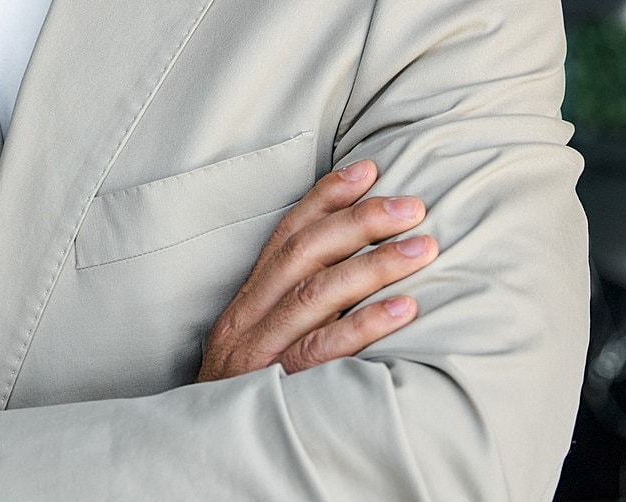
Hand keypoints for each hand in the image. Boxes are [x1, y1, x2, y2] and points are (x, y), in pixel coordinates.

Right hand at [197, 159, 436, 381]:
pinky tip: (404, 308)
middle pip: (306, 253)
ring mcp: (261, 352)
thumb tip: (351, 262)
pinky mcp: (278, 389)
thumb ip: (291, 304)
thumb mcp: (256, 341)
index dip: (327, 197)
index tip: (369, 169)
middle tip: (413, 206)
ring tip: (423, 248)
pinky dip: (365, 324)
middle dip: (361, 221)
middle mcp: (249, 317)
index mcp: (247, 300)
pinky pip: (324, 350)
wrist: (201, 456)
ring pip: (318, 293)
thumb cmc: (242, 395)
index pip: (288, 233)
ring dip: (375, 264)